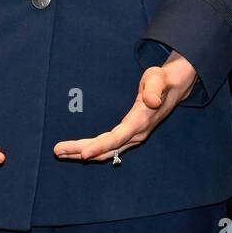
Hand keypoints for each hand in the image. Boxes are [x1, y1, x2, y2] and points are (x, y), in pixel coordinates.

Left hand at [53, 51, 197, 163]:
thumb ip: (154, 89)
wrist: (173, 87)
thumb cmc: (162, 80)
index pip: (118, 138)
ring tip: (61, 152)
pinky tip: (79, 151)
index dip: (100, 146)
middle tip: (57, 150)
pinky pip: (109, 147)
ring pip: (106, 151)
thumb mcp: (158, 78)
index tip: (84, 154)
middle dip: (81, 151)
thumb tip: (152, 101)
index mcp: (141, 121)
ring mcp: (133, 137)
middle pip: (107, 148)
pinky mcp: (129, 135)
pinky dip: (93, 150)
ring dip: (83, 153)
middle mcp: (136, 134)